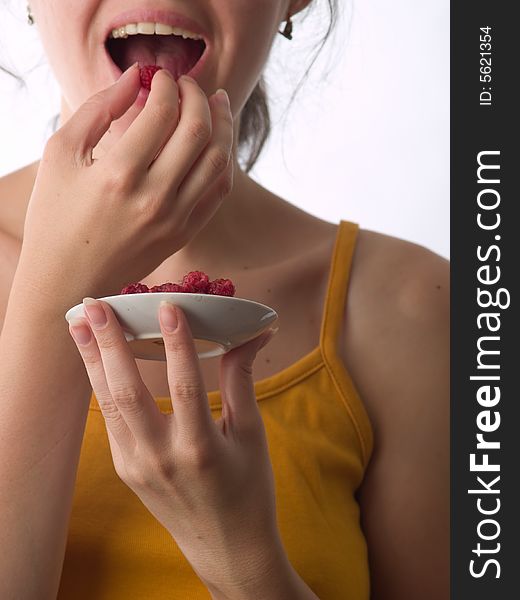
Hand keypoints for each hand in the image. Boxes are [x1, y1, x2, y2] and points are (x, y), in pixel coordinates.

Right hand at [18, 65, 232, 306]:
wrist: (69, 279)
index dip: (167, 84)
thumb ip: (97, 109)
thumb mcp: (61, 155)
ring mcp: (175, 218)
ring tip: (216, 103)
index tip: (161, 76)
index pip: (163, 112)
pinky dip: (223, 161)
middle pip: (198, 131)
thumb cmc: (56, 216)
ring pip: (218, 160)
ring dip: (223, 124)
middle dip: (198, 96)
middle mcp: (154, 197)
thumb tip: (135, 77)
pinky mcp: (185, 233)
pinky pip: (218, 190)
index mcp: (119, 174)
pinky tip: (217, 143)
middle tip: (188, 84)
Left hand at [68, 297, 305, 597]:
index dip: (176, 341)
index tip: (166, 305)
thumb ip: (242, 380)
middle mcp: (160, 458)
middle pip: (127, 391)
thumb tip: (253, 334)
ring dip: (92, 360)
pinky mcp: (124, 468)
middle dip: (109, 343)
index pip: (184, 384)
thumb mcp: (251, 434)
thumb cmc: (248, 488)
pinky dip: (101, 384)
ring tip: (80, 323)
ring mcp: (135, 465)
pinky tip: (94, 358)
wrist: (227, 546)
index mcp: (200, 448)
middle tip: (96, 304)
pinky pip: (110, 419)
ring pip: (108, 403)